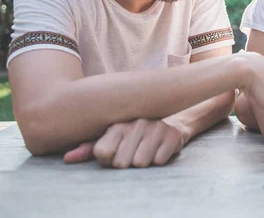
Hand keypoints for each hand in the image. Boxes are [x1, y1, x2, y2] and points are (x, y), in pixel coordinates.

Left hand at [63, 119, 184, 167]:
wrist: (172, 123)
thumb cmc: (135, 135)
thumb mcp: (112, 140)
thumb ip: (90, 148)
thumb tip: (67, 158)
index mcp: (117, 124)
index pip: (103, 153)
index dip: (109, 161)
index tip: (116, 155)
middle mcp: (135, 123)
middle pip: (121, 163)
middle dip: (127, 164)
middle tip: (134, 153)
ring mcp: (155, 127)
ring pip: (140, 163)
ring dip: (145, 163)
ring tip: (148, 151)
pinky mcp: (172, 134)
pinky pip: (159, 160)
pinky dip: (160, 160)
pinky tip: (160, 150)